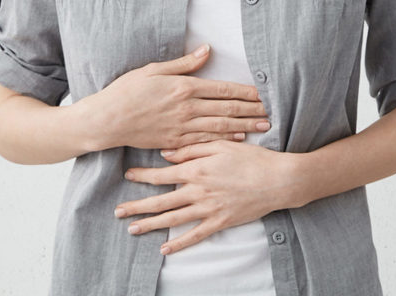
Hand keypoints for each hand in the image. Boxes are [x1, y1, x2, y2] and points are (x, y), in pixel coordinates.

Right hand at [89, 45, 270, 150]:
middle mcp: (187, 108)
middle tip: (273, 111)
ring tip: (264, 125)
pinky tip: (239, 139)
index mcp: (183, 87)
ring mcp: (182, 127)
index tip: (263, 92)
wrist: (106, 120)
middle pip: (227, 109)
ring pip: (221, 126)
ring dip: (245, 125)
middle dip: (252, 110)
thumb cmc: (126, 91)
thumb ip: (184, 63)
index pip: (222, 89)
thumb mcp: (154, 69)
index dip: (245, 92)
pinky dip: (225, 140)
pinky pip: (206, 141)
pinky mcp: (175, 141)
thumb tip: (206, 50)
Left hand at [115, 140, 301, 254]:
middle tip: (118, 211)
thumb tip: (167, 154)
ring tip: (132, 229)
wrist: (277, 180)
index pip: (162, 174)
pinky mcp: (220, 222)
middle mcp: (198, 191)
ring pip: (173, 220)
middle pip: (161, 201)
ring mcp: (209, 209)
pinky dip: (179, 244)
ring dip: (151, 225)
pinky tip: (164, 249)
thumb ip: (192, 149)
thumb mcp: (221, 145)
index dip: (143, 176)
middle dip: (137, 206)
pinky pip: (195, 236)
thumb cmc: (251, 158)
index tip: (127, 176)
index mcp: (197, 170)